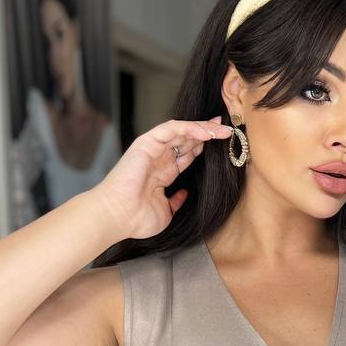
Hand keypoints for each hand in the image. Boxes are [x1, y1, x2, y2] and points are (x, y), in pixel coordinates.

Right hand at [92, 115, 233, 240]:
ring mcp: (152, 150)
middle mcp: (158, 159)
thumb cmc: (136, 218)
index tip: (222, 144)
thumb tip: (185, 194)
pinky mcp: (147, 143)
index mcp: (163, 173)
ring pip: (181, 131)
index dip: (203, 147)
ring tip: (222, 129)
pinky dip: (189, 127)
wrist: (119, 216)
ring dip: (203, 128)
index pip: (186, 154)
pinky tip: (205, 131)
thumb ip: (176, 201)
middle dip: (207, 133)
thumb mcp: (166, 212)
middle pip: (187, 140)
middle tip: (227, 130)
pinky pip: (171, 129)